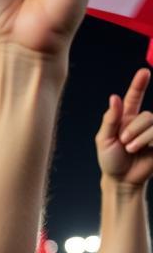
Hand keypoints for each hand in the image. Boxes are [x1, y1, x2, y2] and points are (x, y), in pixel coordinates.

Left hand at [97, 69, 152, 187]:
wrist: (121, 180)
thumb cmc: (110, 161)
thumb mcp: (104, 140)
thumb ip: (110, 119)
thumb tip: (114, 97)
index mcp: (125, 119)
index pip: (133, 98)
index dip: (139, 84)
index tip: (144, 72)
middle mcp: (140, 123)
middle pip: (146, 115)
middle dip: (133, 130)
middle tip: (124, 143)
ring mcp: (151, 132)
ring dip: (140, 137)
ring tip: (131, 149)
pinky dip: (149, 141)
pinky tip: (143, 150)